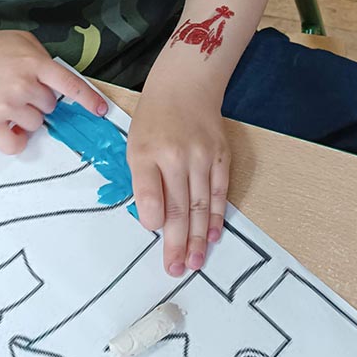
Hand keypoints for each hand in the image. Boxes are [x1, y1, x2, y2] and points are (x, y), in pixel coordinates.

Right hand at [0, 30, 107, 154]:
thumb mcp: (20, 40)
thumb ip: (43, 58)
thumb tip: (59, 82)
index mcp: (34, 62)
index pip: (70, 84)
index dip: (89, 100)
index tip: (100, 110)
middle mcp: (23, 84)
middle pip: (50, 107)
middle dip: (39, 100)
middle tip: (18, 88)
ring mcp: (6, 105)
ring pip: (35, 124)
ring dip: (26, 117)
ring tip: (7, 100)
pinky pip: (14, 144)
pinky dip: (15, 140)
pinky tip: (8, 127)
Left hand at [127, 85, 229, 277]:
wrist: (185, 87)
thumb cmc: (154, 120)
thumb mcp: (135, 145)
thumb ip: (143, 181)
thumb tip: (154, 222)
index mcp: (146, 153)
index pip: (150, 196)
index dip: (153, 221)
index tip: (154, 235)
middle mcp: (175, 156)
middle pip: (177, 208)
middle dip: (176, 244)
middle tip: (175, 270)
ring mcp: (202, 156)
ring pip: (200, 206)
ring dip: (197, 239)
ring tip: (194, 263)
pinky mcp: (221, 156)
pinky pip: (219, 193)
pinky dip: (216, 217)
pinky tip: (212, 236)